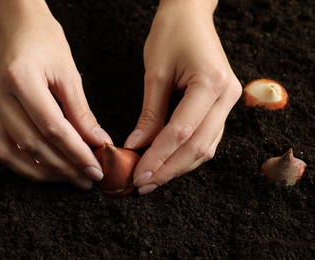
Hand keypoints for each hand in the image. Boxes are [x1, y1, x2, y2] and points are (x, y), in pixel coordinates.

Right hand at [0, 0, 111, 188]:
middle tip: (87, 179)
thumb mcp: (69, 73)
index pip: (52, 128)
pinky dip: (24, 164)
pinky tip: (46, 170)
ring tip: (69, 178)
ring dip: (43, 171)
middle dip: (64, 167)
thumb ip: (81, 112)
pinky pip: (2, 147)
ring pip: (13, 152)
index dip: (76, 153)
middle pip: (33, 144)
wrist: (15, 24)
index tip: (95, 168)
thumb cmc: (45, 40)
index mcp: (21, 78)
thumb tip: (98, 142)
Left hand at [124, 0, 241, 194]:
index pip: (182, 132)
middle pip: (198, 146)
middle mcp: (228, 96)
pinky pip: (207, 137)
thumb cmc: (170, 34)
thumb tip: (136, 146)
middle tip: (143, 185)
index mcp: (212, 83)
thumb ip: (150, 114)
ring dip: (178, 166)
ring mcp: (229, 101)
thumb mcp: (155, 73)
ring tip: (152, 179)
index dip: (158, 157)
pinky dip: (186, 153)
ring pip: (206, 147)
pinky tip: (168, 162)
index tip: (137, 174)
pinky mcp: (222, 104)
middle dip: (169, 169)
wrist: (191, 14)